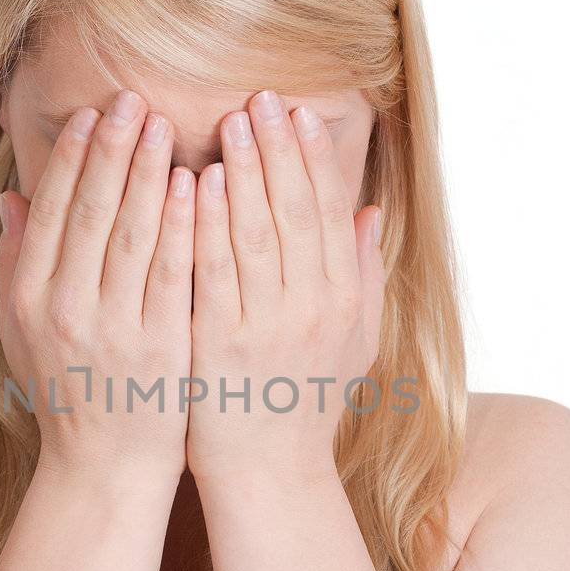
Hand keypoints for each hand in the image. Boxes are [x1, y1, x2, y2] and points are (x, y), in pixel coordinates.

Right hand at [0, 90, 195, 484]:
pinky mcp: (161, 345)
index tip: (93, 114)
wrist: (106, 467)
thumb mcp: (21, 332)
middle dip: (111, 149)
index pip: (52, 211)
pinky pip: (171, 272)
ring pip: (131, 233)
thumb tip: (14, 196)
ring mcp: (114, 328)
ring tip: (162, 123)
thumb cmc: (67, 390)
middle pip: (89, 211)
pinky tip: (194, 183)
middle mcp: (65, 310)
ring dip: (147, 172)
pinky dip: (181, 224)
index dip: (72, 157)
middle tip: (132, 98)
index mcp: (29, 300)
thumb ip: (16, 263)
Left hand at [185, 89, 384, 488]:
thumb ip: (361, 274)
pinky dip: (208, 225)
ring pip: (259, 234)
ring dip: (247, 172)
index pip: (332, 213)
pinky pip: (214, 273)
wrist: (266, 474)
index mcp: (343, 300)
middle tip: (262, 97)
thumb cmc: (302, 401)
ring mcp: (266, 327)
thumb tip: (370, 211)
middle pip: (298, 212)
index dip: (317, 159)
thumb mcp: (351, 341)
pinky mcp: (221, 346)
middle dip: (281, 149)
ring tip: (232, 121)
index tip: (301, 112)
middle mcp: (312, 309)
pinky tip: (199, 183)